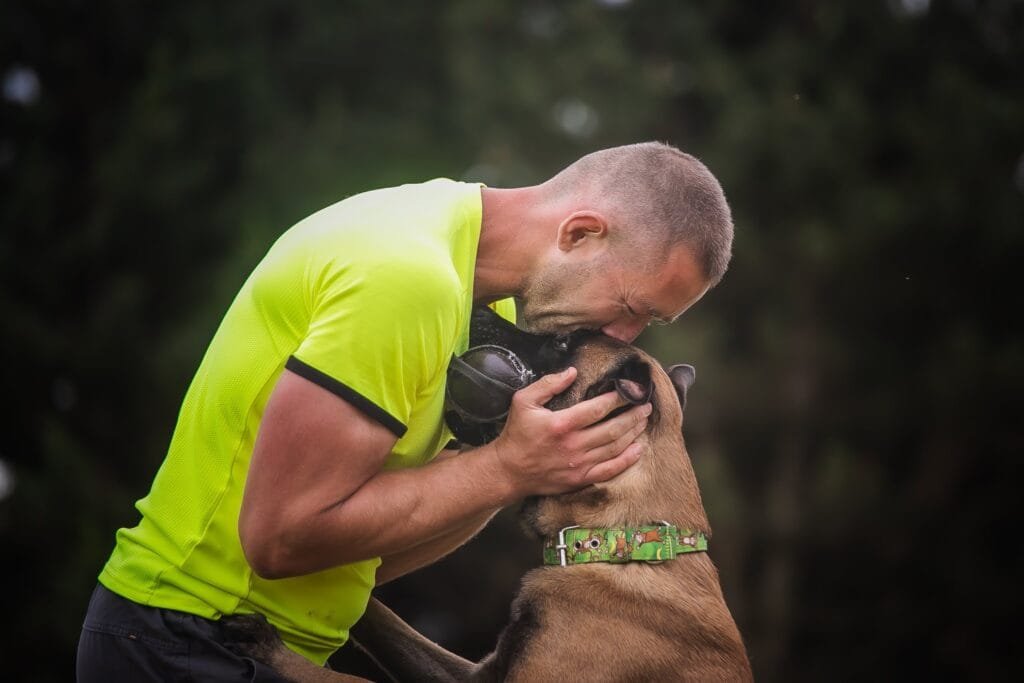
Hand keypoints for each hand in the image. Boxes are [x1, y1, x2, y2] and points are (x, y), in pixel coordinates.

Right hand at [489, 367, 650, 497]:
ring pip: (615, 447)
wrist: (508, 470)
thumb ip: (548, 384)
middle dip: (633, 415)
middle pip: (613, 428)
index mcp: (561, 424)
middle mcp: (573, 445)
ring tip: (644, 421)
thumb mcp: (523, 401)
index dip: (617, 399)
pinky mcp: (580, 479)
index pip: (598, 409)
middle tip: (645, 405)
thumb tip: (572, 371)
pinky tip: (639, 449)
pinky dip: (628, 460)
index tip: (629, 390)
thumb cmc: (516, 434)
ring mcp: (579, 464)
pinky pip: (610, 470)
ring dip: (633, 433)